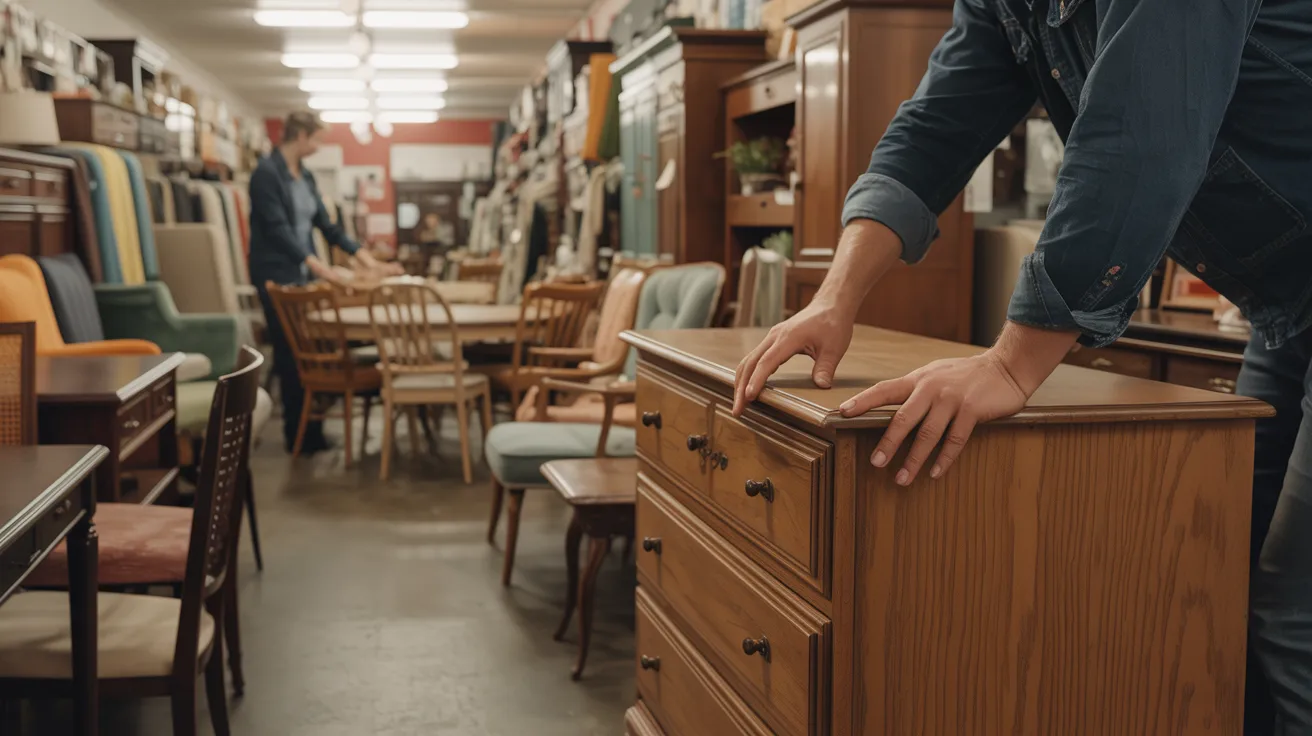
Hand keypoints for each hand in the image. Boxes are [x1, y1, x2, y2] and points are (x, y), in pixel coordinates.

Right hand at [733, 302, 854, 415]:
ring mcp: (771, 338)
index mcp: (788, 338)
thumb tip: (821, 386)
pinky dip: (748, 374)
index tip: (749, 397)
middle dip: (740, 388)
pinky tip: (747, 388)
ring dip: (741, 382)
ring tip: (739, 404)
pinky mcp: (773, 341)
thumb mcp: (834, 347)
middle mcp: (774, 337)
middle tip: (737, 410)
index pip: (766, 362)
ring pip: (748, 361)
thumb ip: (826, 367)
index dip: (756, 380)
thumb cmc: (832, 323)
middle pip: (750, 363)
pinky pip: (755, 358)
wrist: (830, 304)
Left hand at [840, 352, 1028, 485]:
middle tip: (876, 463)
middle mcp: (931, 388)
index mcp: (918, 380)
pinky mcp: (972, 410)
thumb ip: (915, 390)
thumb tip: (890, 406)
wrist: (1006, 366)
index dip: (863, 401)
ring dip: (914, 459)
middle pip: (903, 418)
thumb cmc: (966, 374)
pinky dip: (944, 459)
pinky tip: (934, 473)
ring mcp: (952, 399)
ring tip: (902, 478)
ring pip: (928, 434)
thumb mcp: (935, 375)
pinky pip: (954, 440)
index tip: (842, 412)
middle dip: (888, 442)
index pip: (884, 389)